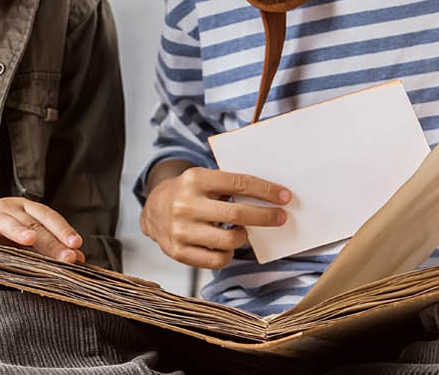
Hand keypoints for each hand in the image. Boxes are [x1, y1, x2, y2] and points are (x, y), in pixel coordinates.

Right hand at [0, 198, 83, 263]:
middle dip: (50, 241)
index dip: (63, 232)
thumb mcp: (23, 243)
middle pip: (32, 223)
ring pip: (3, 221)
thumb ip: (47, 249)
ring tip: (29, 239)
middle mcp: (8, 209)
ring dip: (16, 229)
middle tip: (65, 257)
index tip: (77, 248)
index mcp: (25, 211)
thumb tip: (80, 259)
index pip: (49, 219)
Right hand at [140, 167, 289, 269]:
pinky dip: (228, 253)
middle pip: (238, 214)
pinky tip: (226, 244)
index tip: (285, 196)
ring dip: (243, 237)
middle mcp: (185, 204)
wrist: (153, 210)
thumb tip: (270, 197)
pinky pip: (217, 260)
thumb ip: (230, 186)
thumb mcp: (204, 179)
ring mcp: (181, 230)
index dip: (266, 190)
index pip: (239, 183)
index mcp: (194, 179)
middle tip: (280, 217)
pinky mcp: (178, 252)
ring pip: (229, 240)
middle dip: (265, 216)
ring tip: (242, 231)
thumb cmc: (189, 193)